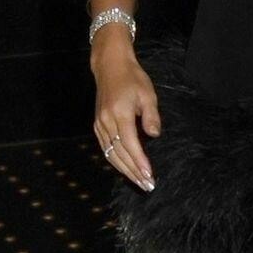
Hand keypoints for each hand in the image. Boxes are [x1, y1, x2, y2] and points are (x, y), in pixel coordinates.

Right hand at [93, 53, 159, 189]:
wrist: (110, 66)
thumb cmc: (132, 78)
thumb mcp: (148, 94)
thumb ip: (151, 116)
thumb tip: (154, 135)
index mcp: (119, 114)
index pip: (130, 144)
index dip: (139, 161)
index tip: (149, 175)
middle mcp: (106, 121)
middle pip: (119, 154)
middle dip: (134, 172)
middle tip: (148, 185)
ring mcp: (100, 124)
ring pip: (110, 154)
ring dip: (124, 170)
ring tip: (139, 182)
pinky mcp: (98, 125)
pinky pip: (105, 148)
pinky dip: (115, 161)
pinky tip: (125, 169)